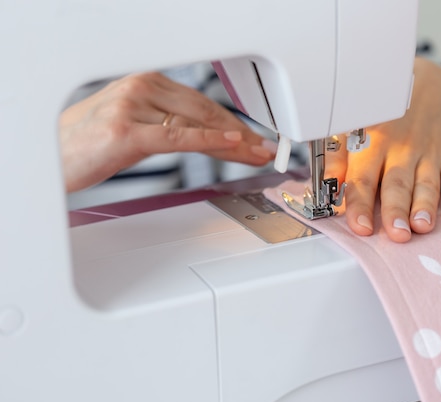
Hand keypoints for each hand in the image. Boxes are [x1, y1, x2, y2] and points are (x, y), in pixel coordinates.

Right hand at [60, 72, 275, 191]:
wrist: (52, 156)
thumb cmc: (89, 145)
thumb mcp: (136, 128)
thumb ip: (169, 126)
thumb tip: (207, 137)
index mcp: (145, 82)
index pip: (201, 103)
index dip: (232, 123)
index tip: (252, 138)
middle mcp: (142, 88)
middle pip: (205, 111)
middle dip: (240, 134)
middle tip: (264, 149)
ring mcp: (134, 107)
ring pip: (197, 125)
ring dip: (233, 143)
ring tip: (256, 154)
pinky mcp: (129, 131)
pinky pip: (179, 136)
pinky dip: (210, 140)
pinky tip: (233, 144)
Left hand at [326, 57, 440, 242]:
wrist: (430, 83)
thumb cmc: (385, 114)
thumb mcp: (354, 127)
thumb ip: (338, 158)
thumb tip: (325, 188)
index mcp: (372, 143)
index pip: (363, 179)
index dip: (360, 205)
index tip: (361, 228)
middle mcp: (401, 149)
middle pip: (396, 184)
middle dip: (395, 210)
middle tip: (396, 235)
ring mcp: (430, 151)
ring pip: (426, 182)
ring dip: (424, 206)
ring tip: (422, 226)